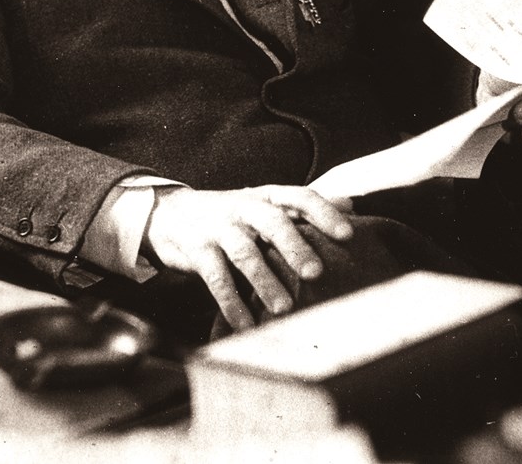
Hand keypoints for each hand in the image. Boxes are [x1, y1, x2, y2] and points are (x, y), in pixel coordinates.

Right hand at [143, 185, 353, 330]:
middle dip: (294, 246)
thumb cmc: (231, 214)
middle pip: (272, 222)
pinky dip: (230, 302)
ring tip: (284, 307)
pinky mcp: (197, 250)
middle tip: (315, 272)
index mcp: (266, 197)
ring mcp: (218, 228)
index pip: (299, 196)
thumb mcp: (264, 203)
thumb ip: (303, 206)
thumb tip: (351, 204)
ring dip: (264, 280)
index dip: (324, 213)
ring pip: (244, 252)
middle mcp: (243, 208)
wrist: (170, 213)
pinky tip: (244, 324)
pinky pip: (215, 278)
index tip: (348, 235)